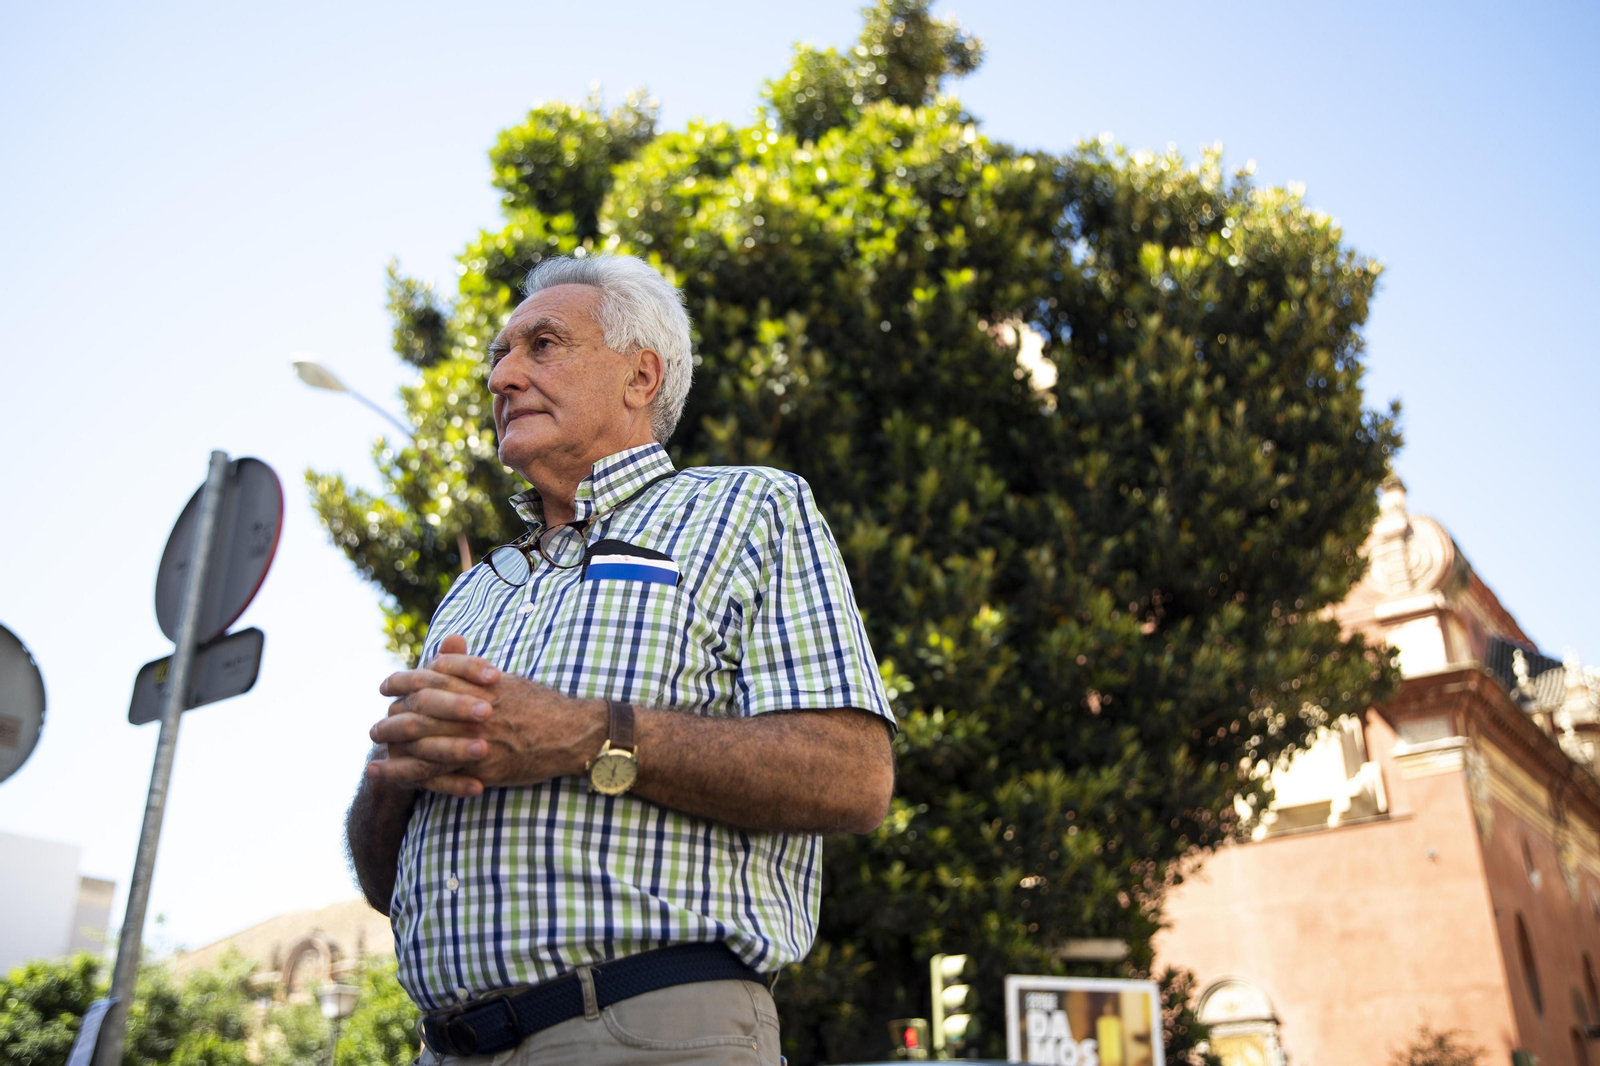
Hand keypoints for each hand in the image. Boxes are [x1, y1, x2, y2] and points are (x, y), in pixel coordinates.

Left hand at [368, 633, 606, 797]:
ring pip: (423, 742)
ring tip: (376, 749)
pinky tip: (389, 775)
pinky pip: (438, 772)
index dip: (402, 681)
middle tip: (375, 726)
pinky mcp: (482, 766)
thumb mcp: (507, 679)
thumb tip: (448, 652)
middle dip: (392, 718)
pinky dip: (410, 774)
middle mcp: (473, 710)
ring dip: (394, 746)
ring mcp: (476, 739)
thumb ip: (473, 669)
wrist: (572, 732)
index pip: (428, 677)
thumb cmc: (542, 705)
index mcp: (478, 685)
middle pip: (418, 711)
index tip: (385, 685)